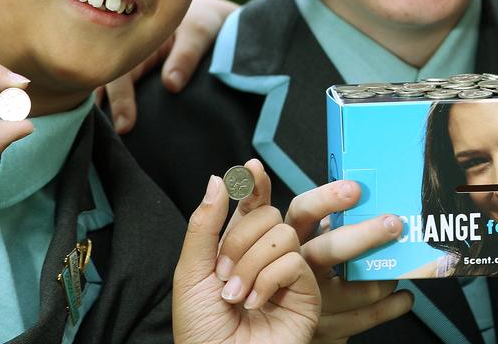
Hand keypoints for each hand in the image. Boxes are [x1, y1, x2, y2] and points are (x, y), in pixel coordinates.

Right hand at [99, 0, 237, 132]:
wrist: (212, 18)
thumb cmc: (204, 22)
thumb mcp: (199, 32)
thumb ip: (186, 55)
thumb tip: (171, 85)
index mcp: (138, 39)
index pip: (120, 72)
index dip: (121, 100)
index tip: (125, 126)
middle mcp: (128, 54)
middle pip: (106, 84)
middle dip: (105, 112)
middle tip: (114, 140)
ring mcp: (131, 66)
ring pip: (108, 91)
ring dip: (106, 112)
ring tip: (108, 142)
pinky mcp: (138, 77)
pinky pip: (122, 93)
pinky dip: (116, 109)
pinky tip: (114, 133)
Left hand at [174, 159, 320, 343]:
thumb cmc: (201, 330)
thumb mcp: (191, 273)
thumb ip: (204, 226)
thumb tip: (218, 180)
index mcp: (238, 248)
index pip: (252, 205)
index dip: (254, 184)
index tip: (251, 169)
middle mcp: (266, 257)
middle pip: (267, 215)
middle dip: (239, 241)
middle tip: (223, 274)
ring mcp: (288, 274)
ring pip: (281, 235)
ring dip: (251, 264)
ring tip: (237, 296)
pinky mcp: (306, 292)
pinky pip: (293, 262)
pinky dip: (268, 280)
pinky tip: (256, 302)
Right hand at [284, 181, 411, 342]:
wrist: (281, 327)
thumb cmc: (303, 272)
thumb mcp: (307, 242)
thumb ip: (328, 221)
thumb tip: (370, 197)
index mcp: (292, 238)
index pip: (304, 211)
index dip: (327, 198)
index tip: (354, 189)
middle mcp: (297, 268)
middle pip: (330, 249)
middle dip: (367, 235)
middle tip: (394, 224)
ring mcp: (310, 302)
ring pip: (360, 288)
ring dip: (386, 278)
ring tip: (397, 270)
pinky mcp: (326, 329)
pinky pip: (369, 316)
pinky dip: (393, 305)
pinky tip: (402, 297)